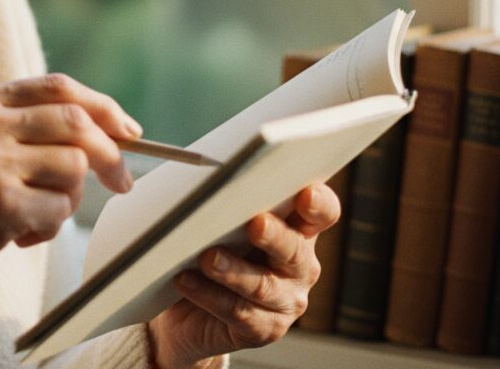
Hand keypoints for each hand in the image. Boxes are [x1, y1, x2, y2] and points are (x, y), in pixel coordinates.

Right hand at [0, 74, 140, 317]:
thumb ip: (21, 126)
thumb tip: (103, 130)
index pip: (57, 87)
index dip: (102, 105)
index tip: (128, 130)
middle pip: (76, 121)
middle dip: (110, 153)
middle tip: (121, 182)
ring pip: (73, 167)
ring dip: (67, 200)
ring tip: (33, 216)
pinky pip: (59, 210)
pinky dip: (49, 228)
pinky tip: (17, 236)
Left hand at [147, 181, 340, 368]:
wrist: (187, 305)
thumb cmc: (206, 244)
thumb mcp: (220, 217)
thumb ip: (227, 200)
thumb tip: (207, 178)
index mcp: (297, 227)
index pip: (322, 212)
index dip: (319, 204)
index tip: (306, 194)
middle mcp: (300, 264)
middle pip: (295, 249)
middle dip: (275, 235)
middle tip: (256, 224)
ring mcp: (286, 299)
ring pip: (264, 285)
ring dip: (234, 270)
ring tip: (208, 258)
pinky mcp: (265, 329)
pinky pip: (238, 312)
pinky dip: (209, 295)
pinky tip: (186, 280)